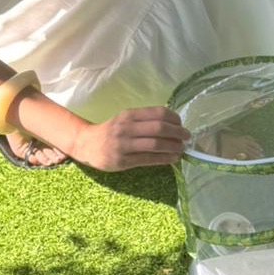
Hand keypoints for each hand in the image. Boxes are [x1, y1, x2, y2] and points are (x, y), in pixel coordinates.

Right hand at [74, 108, 189, 171]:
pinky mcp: (122, 161)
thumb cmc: (110, 131)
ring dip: (173, 147)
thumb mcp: (125, 120)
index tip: (181, 124)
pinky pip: (148, 159)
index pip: (158, 113)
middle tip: (187, 137)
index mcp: (129, 114)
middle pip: (159, 128)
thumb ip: (144, 120)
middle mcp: (126, 128)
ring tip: (182, 149)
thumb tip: (173, 124)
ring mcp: (124, 145)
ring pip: (155, 144)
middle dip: (178, 133)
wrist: (86, 144)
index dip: (174, 118)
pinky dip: (164, 159)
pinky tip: (173, 158)